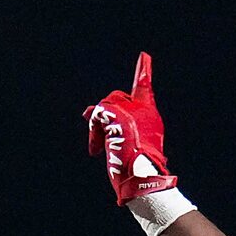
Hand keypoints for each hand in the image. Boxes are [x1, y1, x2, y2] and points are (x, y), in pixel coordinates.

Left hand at [84, 51, 176, 204]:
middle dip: (104, 117)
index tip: (143, 57)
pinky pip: (97, 115)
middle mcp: (143, 109)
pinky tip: (97, 151)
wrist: (139, 178)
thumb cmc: (133, 169)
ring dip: (99, 128)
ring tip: (104, 148)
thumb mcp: (122, 143)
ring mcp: (132, 110)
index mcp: (150, 116)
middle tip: (104, 141)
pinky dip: (94, 133)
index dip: (143, 72)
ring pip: (105, 107)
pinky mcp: (119, 115)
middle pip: (114, 98)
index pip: (144, 89)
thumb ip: (108, 124)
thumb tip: (86, 111)